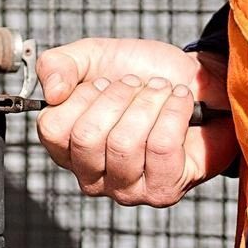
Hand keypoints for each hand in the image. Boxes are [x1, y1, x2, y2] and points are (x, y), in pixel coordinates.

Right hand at [36, 38, 237, 206]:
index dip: (81, 96)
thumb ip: (58, 65)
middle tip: (136, 83)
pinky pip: (161, 147)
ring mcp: (126, 189)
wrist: (195, 81)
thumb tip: (52, 93)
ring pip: (124, 144)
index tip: (104, 82)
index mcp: (68, 147)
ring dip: (148, 102)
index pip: (53, 130)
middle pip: (87, 138)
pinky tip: (179, 102)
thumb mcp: (91, 56)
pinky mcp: (163, 191)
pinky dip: (174, 111)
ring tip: (160, 90)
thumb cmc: (141, 74)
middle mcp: (91, 176)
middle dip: (118, 96)